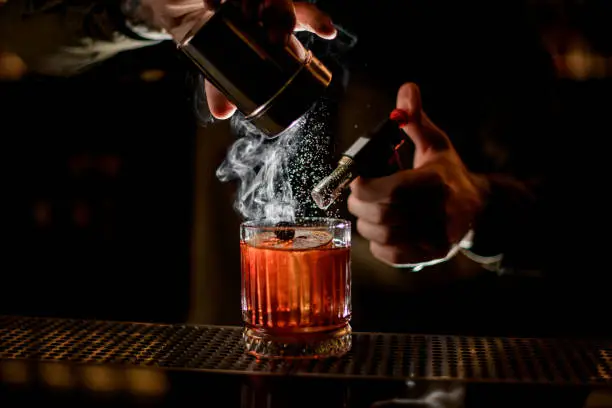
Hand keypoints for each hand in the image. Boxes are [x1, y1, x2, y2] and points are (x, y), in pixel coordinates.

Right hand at [204, 1, 336, 118]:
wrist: (176, 9)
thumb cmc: (209, 33)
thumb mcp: (216, 62)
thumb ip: (221, 87)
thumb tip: (222, 113)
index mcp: (271, 18)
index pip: (301, 15)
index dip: (317, 21)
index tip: (328, 32)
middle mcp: (263, 0)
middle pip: (285, 4)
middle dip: (283, 18)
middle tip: (275, 38)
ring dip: (257, 3)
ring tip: (247, 15)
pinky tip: (213, 6)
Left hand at [347, 83, 489, 266]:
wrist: (477, 209)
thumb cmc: (447, 174)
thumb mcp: (435, 143)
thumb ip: (416, 120)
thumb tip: (406, 89)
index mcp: (438, 181)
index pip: (393, 190)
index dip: (366, 186)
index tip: (356, 179)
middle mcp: (440, 212)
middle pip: (383, 214)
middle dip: (360, 204)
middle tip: (357, 196)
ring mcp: (436, 237)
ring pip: (383, 237)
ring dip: (367, 224)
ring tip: (368, 212)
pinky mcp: (430, 255)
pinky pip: (391, 256)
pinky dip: (377, 244)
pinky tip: (380, 230)